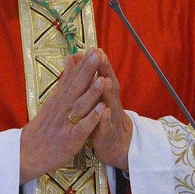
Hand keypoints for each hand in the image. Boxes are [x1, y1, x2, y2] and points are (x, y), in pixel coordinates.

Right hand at [20, 51, 109, 179]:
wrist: (27, 154)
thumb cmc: (43, 128)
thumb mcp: (52, 101)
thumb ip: (64, 81)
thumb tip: (71, 59)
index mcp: (58, 99)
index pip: (71, 79)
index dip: (83, 65)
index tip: (93, 49)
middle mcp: (61, 109)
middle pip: (75, 88)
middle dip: (87, 72)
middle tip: (97, 55)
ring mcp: (65, 124)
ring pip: (80, 106)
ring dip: (91, 93)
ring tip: (103, 80)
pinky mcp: (70, 140)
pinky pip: (82, 128)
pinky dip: (92, 119)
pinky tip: (102, 110)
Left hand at [82, 49, 131, 170]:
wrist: (115, 145)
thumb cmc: (101, 119)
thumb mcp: (95, 99)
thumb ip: (89, 80)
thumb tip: (79, 59)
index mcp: (105, 94)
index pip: (102, 75)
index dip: (99, 63)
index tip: (94, 48)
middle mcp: (111, 103)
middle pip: (109, 84)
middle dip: (105, 71)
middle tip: (101, 56)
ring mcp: (111, 118)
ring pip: (110, 103)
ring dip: (107, 92)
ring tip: (103, 80)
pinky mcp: (108, 133)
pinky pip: (107, 126)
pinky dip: (105, 118)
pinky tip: (104, 111)